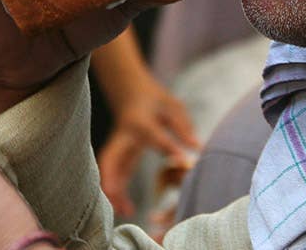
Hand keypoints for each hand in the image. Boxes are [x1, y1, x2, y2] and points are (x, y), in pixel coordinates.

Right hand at [97, 76, 198, 216]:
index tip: (184, 162)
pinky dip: (116, 192)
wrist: (133, 93)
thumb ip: (182, 127)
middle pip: (112, 158)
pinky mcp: (119, 154)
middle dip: (114, 181)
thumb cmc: (155, 101)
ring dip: (113, 192)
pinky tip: (126, 209)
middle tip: (124, 203)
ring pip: (108, 171)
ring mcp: (118, 145)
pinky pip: (113, 174)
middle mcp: (124, 135)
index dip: (167, 147)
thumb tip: (197, 147)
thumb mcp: (172, 107)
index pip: (154, 135)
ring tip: (126, 212)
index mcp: (140, 120)